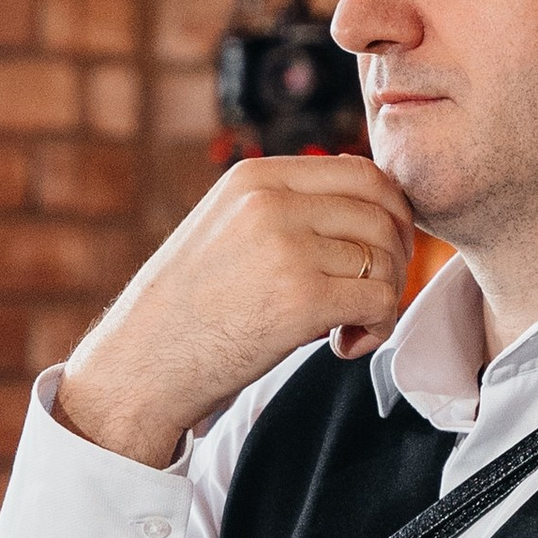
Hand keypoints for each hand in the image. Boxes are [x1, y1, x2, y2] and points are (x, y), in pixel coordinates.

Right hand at [57, 155, 417, 467]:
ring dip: (383, 298)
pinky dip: (377, 328)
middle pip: (383, 211)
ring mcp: (287, 247)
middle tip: (372, 295)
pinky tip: (342, 346)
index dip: (389, 213)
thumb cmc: (186, 311)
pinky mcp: (301, 299)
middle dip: (395, 256)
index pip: (362, 171)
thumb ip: (284, 210)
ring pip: (385, 259)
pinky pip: (381, 301)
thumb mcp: (226, 230)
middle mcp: (272, 202)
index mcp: (255, 178)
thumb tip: (365, 214)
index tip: (381, 251)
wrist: (142, 366)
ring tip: (348, 328)